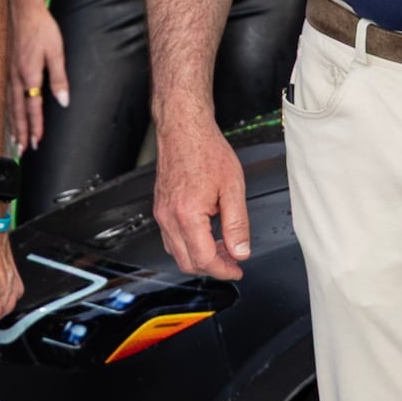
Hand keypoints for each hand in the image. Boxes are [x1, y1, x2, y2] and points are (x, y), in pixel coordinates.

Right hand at [7, 0, 68, 151]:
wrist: (20, 7)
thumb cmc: (40, 26)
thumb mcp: (55, 50)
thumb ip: (59, 77)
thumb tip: (63, 101)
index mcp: (29, 75)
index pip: (33, 107)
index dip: (36, 126)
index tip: (37, 142)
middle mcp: (14, 78)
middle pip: (17, 112)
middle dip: (22, 132)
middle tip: (23, 150)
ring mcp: (5, 73)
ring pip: (7, 105)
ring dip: (11, 125)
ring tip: (14, 141)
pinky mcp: (2, 67)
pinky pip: (2, 95)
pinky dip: (3, 109)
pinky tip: (4, 116)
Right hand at [149, 110, 250, 280]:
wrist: (184, 131)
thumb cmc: (206, 151)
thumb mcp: (233, 187)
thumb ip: (237, 224)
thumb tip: (241, 250)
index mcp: (188, 215)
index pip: (204, 259)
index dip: (224, 270)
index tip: (237, 269)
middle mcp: (170, 218)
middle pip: (187, 262)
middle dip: (212, 267)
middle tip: (233, 261)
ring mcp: (162, 214)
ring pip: (176, 253)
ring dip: (200, 257)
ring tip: (223, 248)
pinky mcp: (160, 209)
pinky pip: (171, 239)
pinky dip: (188, 245)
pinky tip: (206, 235)